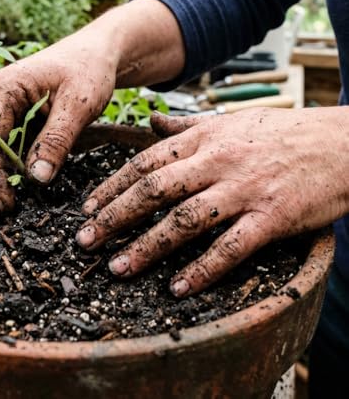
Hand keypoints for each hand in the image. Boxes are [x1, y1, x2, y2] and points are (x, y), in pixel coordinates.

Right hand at [0, 33, 117, 216]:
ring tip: (4, 205)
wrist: (97, 52)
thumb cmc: (89, 69)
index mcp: (4, 88)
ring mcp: (1, 106)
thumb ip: (57, 140)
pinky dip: (1, 167)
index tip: (8, 204)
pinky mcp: (12, 115)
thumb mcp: (78, 105)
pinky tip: (12, 185)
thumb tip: (36, 179)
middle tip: (3, 212)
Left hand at [76, 107, 348, 296]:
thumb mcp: (229, 121)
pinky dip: (202, 269)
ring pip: (185, 220)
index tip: (87, 208)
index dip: (111, 187)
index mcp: (203, 140)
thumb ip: (186, 125)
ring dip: (147, 246)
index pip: (144, 163)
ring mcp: (244, 190)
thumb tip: (150, 121)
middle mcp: (217, 162)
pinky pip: (231, 247)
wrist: (341, 143)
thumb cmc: (281, 133)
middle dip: (114, 217)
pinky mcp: (272, 217)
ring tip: (118, 267)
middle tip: (86, 240)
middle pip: (154, 190)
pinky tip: (177, 287)